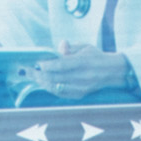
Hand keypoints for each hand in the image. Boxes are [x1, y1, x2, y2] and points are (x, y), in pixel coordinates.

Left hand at [17, 48, 136, 100]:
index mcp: (84, 62)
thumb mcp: (84, 46)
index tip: (37, 63)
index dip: (48, 65)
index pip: (62, 65)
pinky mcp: (80, 95)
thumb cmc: (95, 56)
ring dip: (42, 82)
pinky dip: (50, 88)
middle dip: (40, 74)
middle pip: (56, 77)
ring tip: (33, 77)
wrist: (112, 72)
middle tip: (28, 71)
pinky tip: (43, 84)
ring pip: (56, 87)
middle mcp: (83, 76)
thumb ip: (70, 48)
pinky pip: (61, 94)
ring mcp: (81, 87)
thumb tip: (59, 46)